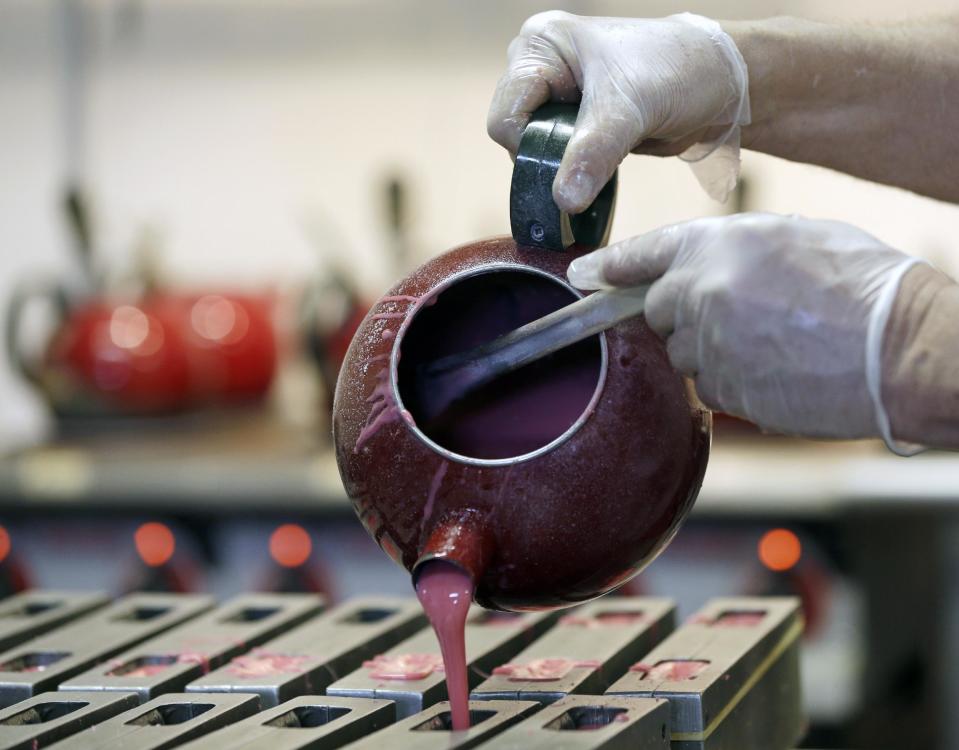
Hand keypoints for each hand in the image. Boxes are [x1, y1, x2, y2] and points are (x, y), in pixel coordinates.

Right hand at [488, 11, 749, 207]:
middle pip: (516, 136)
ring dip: (564, 170)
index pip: (507, 114)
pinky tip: (600, 174)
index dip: (531, 146)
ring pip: (536, 153)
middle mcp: (541, 68)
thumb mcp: (631, 110)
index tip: (570, 157)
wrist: (721, 84)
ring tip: (602, 164)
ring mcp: (557, 97)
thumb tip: (563, 200)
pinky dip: (576, 175)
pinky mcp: (575, 124)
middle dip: (548, 159)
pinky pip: (559, 162)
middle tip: (591, 162)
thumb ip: (593, 153)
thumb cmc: (679, 71)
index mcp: (541, 45)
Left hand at [567, 213, 921, 442]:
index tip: (583, 275)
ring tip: (774, 342)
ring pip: (684, 352)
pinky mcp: (722, 390)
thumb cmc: (866, 287)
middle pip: (658, 310)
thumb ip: (737, 251)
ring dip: (714, 349)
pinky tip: (778, 369)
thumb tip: (714, 265)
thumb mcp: (797, 239)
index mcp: (717, 244)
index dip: (611, 266)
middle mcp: (699, 291)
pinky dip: (734, 380)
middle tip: (738, 315)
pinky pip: (710, 386)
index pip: (643, 254)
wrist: (902, 349)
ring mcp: (707, 345)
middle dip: (684, 314)